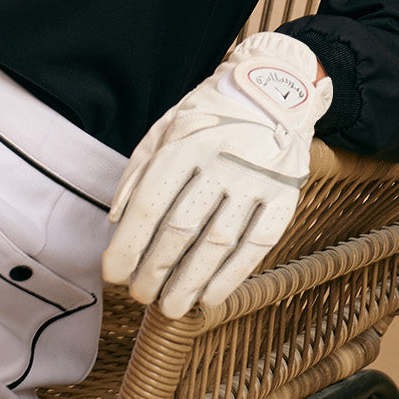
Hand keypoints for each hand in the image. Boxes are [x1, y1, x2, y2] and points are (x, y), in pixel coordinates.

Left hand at [102, 33, 331, 316]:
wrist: (274, 91)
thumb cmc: (210, 115)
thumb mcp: (166, 127)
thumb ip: (139, 171)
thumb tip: (116, 222)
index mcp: (185, 143)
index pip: (150, 205)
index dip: (128, 245)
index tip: (113, 274)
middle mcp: (221, 162)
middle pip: (181, 228)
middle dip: (154, 269)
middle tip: (140, 295)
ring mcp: (256, 180)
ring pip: (217, 243)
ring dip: (190, 281)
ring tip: (170, 306)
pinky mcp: (284, 196)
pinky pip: (256, 245)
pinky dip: (232, 276)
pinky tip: (211, 295)